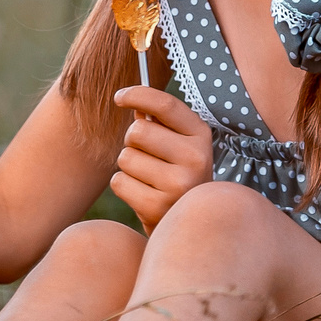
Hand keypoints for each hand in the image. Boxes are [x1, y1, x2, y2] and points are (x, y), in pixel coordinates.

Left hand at [109, 86, 214, 231]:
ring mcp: (179, 184)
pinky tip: (143, 196)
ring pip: (125, 157)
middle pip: (137, 130)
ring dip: (129, 167)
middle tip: (146, 156)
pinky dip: (124, 187)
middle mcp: (196, 158)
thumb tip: (129, 99)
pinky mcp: (158, 206)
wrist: (188, 225)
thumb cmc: (177, 175)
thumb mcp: (177, 146)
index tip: (119, 97)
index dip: (137, 94)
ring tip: (148, 179)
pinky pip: (119, 181)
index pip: (165, 105)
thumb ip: (157, 123)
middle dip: (132, 142)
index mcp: (201, 136)